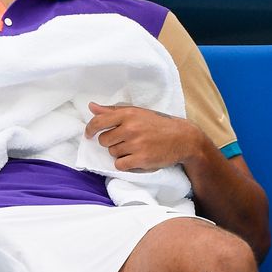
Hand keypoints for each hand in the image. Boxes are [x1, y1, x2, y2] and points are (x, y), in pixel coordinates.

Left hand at [84, 102, 202, 171]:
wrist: (183, 138)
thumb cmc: (158, 124)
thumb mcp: (137, 113)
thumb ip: (113, 111)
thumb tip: (91, 107)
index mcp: (128, 114)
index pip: (99, 122)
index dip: (90, 129)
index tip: (89, 134)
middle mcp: (130, 128)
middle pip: (104, 140)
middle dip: (111, 142)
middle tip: (124, 141)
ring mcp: (136, 144)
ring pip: (112, 153)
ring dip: (120, 153)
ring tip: (134, 148)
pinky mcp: (141, 159)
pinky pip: (120, 165)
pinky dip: (125, 164)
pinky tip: (135, 158)